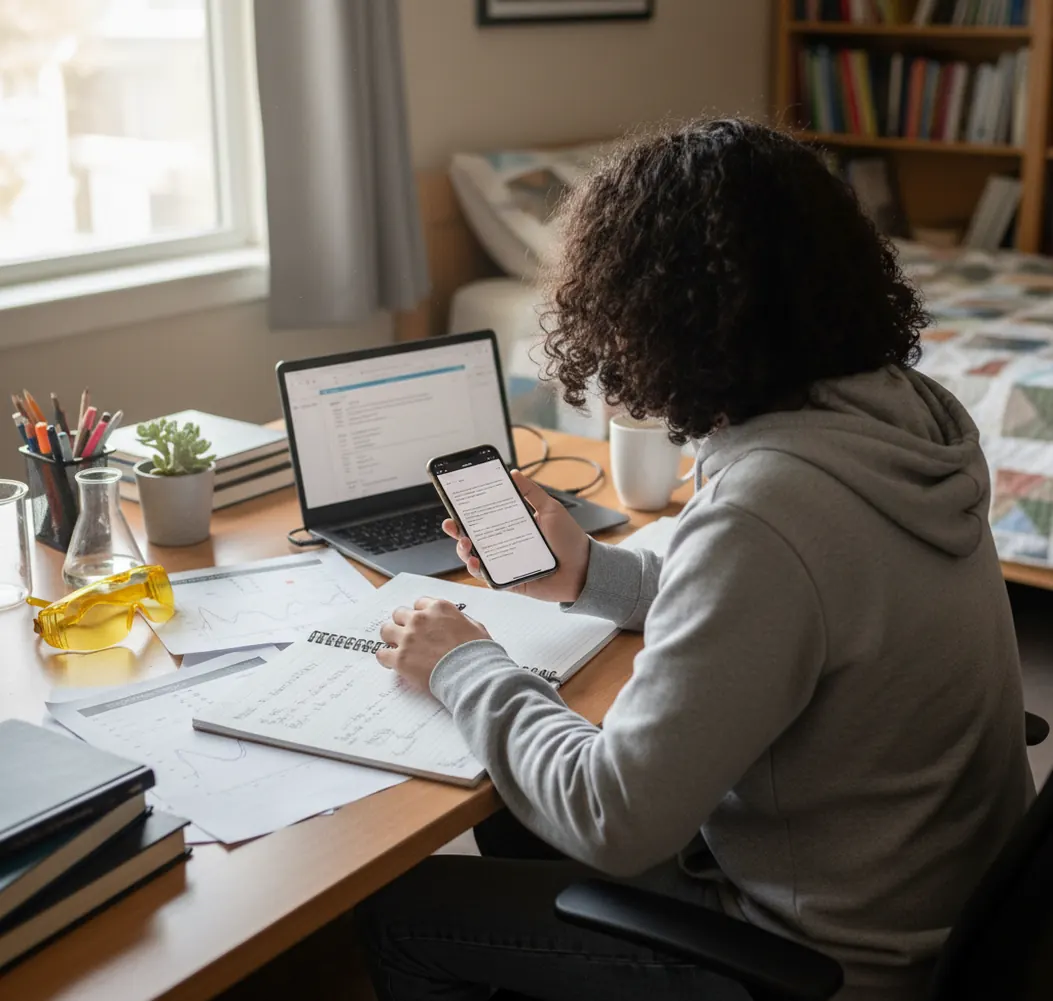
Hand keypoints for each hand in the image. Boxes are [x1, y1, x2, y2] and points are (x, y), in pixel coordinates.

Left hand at [376, 597, 491, 688]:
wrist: (473, 675)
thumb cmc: (478, 654)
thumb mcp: (475, 627)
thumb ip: (459, 620)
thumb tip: (454, 623)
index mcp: (439, 608)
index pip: (419, 604)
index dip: (420, 616)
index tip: (422, 625)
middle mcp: (421, 619)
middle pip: (399, 614)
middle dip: (403, 624)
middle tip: (409, 637)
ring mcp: (409, 638)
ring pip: (386, 630)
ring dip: (392, 639)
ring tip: (398, 649)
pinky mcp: (401, 658)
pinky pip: (381, 654)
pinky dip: (386, 658)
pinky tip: (393, 663)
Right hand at [441, 470, 589, 602]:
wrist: (584, 569)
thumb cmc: (570, 540)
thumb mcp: (551, 509)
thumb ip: (531, 492)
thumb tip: (514, 473)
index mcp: (513, 526)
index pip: (485, 518)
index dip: (468, 513)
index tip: (456, 505)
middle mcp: (506, 544)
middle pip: (474, 538)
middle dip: (458, 531)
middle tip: (452, 524)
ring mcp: (505, 563)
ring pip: (475, 557)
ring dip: (464, 550)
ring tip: (465, 543)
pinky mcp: (509, 581)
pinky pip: (487, 576)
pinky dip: (477, 569)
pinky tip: (475, 561)